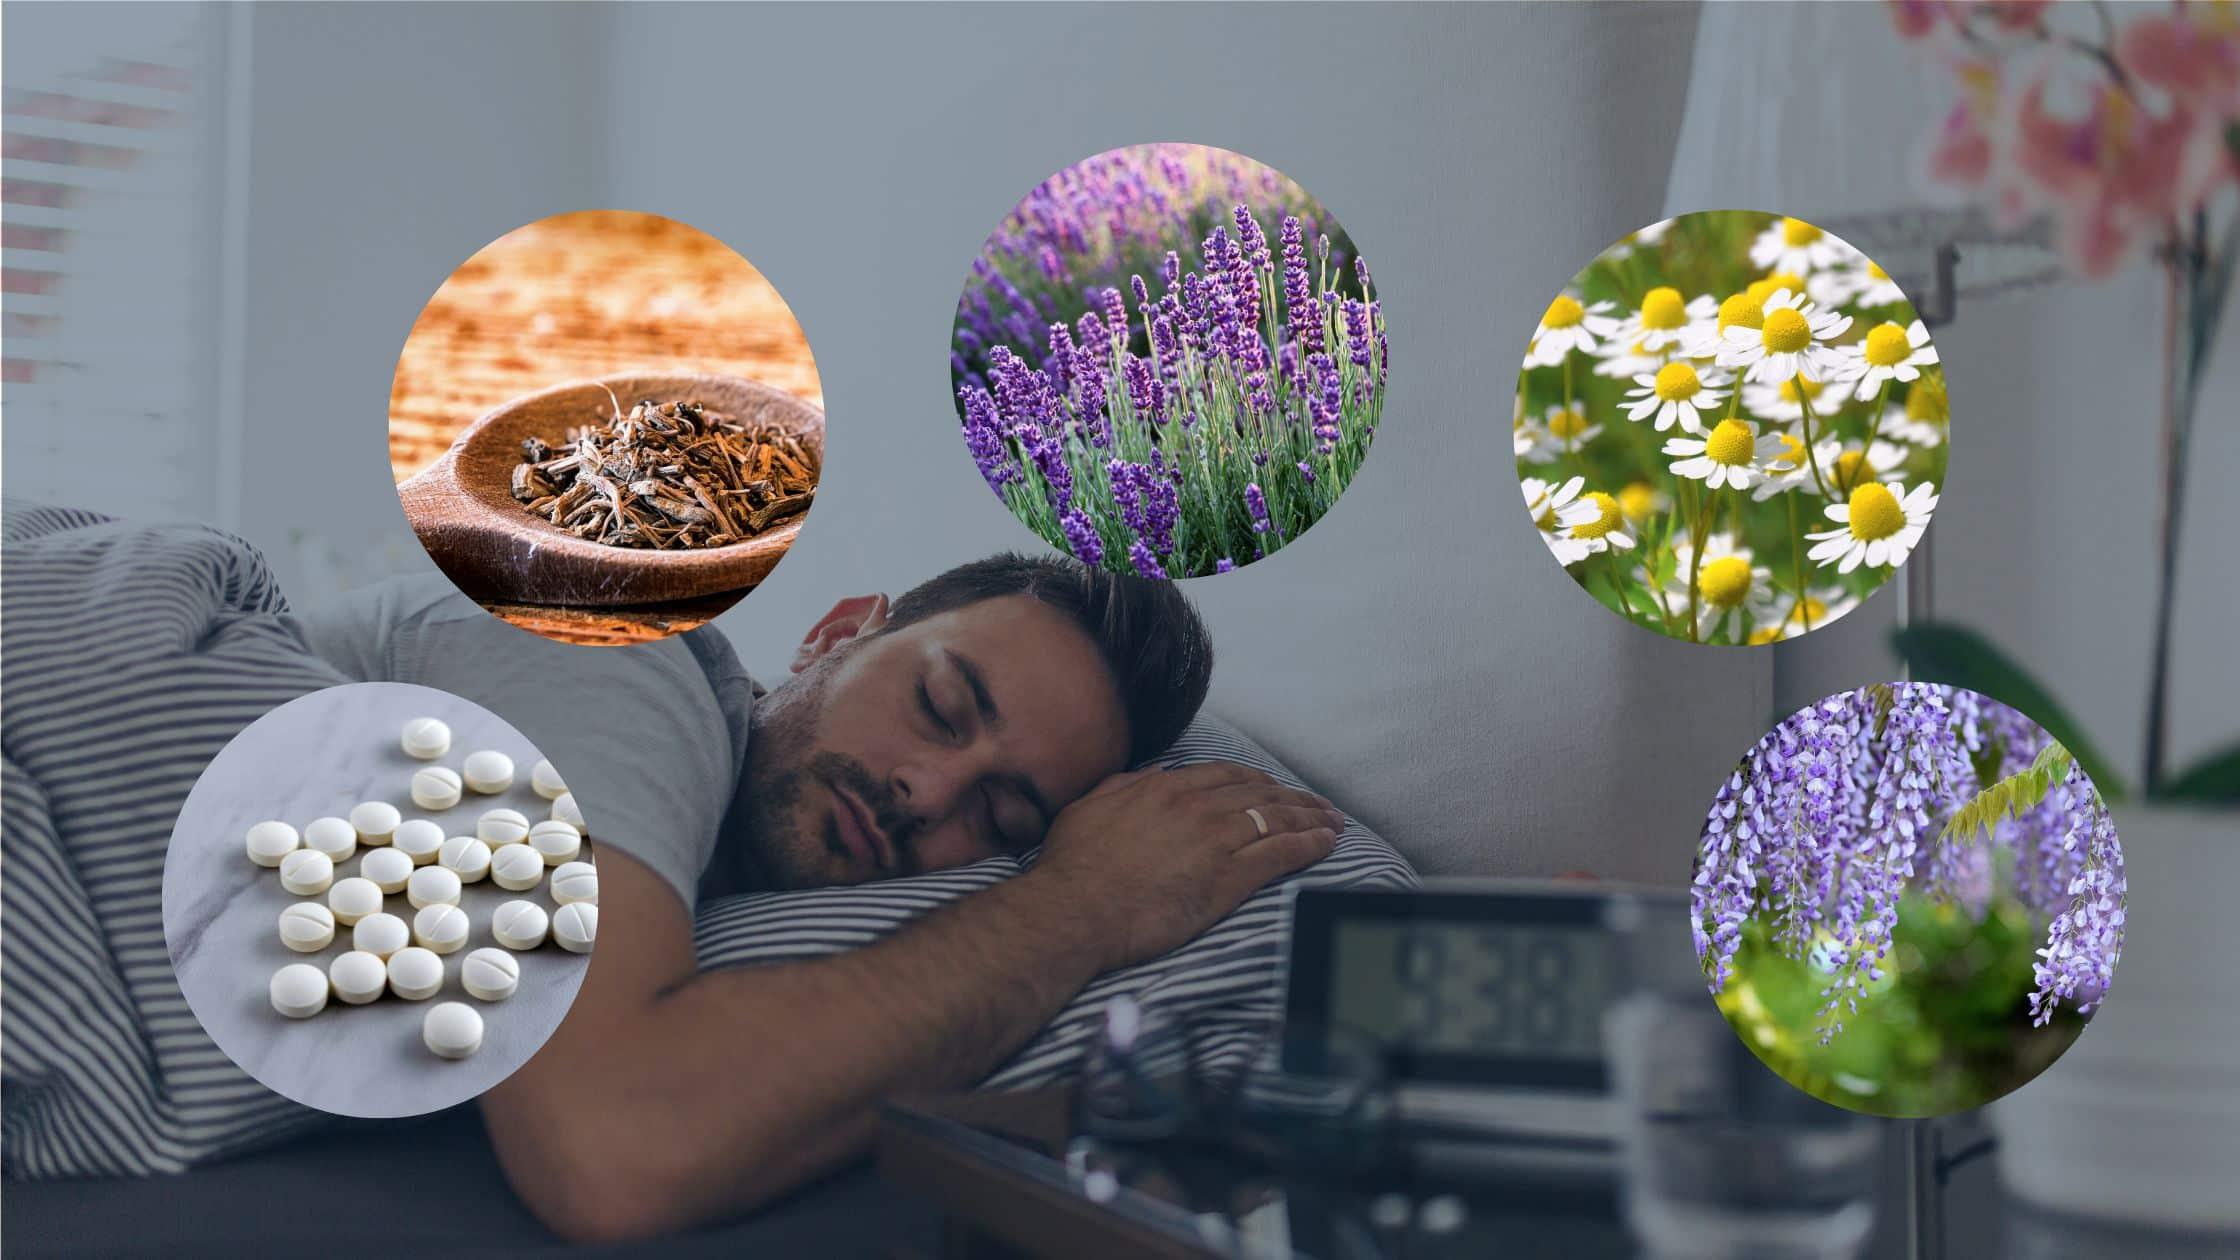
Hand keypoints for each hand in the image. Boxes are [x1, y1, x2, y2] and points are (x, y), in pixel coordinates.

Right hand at [1026, 762, 1342, 971]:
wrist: (1072, 912)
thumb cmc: (1071, 869)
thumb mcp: (1087, 810)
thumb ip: (1120, 788)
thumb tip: (1148, 776)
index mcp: (1161, 789)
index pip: (1224, 775)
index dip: (1256, 780)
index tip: (1272, 787)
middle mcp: (1194, 807)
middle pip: (1258, 792)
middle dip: (1293, 797)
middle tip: (1316, 805)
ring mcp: (1213, 841)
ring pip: (1276, 818)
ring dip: (1310, 817)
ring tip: (1332, 821)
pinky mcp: (1227, 879)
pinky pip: (1281, 853)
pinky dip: (1309, 844)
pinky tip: (1327, 842)